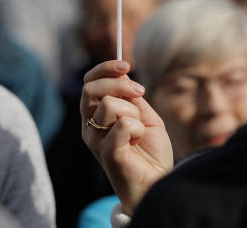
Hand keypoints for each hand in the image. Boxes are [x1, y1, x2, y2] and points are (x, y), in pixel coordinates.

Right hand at [81, 60, 173, 214]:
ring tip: (139, 130)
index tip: (126, 64)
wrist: (157, 182)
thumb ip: (131, 97)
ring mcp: (95, 141)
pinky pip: (123, 124)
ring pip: (109, 105)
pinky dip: (138, 128)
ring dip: (133, 112)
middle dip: (119, 84)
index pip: (89, 82)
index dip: (105, 69)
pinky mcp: (107, 154)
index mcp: (95, 116)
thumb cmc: (150, 152)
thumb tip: (123, 71)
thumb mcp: (144, 115)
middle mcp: (89, 127)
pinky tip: (138, 142)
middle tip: (140, 93)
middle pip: (90, 89)